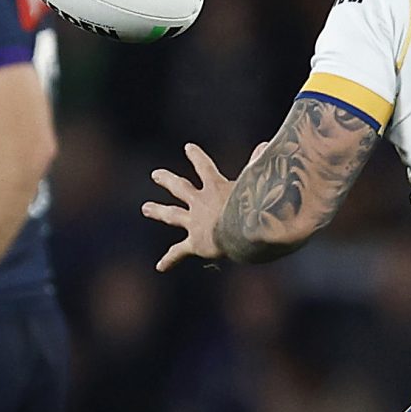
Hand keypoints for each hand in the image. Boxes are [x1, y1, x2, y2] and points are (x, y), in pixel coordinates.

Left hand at [140, 141, 245, 269]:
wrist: (242, 232)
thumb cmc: (254, 206)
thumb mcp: (255, 182)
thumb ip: (257, 164)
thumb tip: (264, 145)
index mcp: (216, 187)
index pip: (205, 167)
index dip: (197, 157)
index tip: (188, 147)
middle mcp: (200, 203)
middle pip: (180, 187)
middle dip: (168, 180)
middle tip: (155, 174)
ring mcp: (195, 223)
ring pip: (172, 215)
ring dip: (158, 210)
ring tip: (146, 208)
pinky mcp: (194, 244)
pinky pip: (179, 252)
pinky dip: (170, 259)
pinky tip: (160, 267)